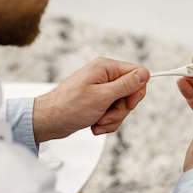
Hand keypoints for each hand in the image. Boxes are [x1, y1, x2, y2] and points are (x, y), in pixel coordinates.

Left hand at [32, 57, 148, 141]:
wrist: (47, 122)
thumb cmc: (68, 107)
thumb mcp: (102, 96)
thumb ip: (126, 85)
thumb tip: (145, 74)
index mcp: (106, 67)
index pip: (137, 74)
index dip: (136, 91)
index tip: (129, 104)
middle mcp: (104, 75)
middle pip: (130, 92)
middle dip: (121, 109)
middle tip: (106, 115)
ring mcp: (101, 89)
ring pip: (122, 105)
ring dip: (112, 118)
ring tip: (97, 122)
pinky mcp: (98, 101)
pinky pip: (112, 111)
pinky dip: (106, 121)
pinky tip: (94, 125)